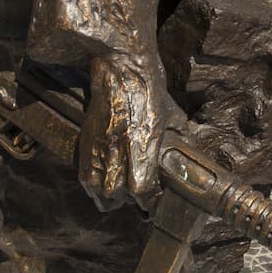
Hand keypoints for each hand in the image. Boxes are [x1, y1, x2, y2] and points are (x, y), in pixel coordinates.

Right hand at [79, 53, 167, 211]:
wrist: (120, 72)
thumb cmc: (147, 90)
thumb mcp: (170, 115)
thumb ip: (177, 136)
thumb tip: (185, 146)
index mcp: (143, 150)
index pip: (142, 192)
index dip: (149, 200)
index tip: (153, 200)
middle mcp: (119, 156)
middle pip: (121, 198)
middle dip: (131, 200)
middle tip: (138, 196)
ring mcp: (99, 154)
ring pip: (101, 194)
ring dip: (111, 198)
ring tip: (120, 196)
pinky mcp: (85, 148)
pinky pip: (87, 181)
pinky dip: (94, 188)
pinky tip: (103, 185)